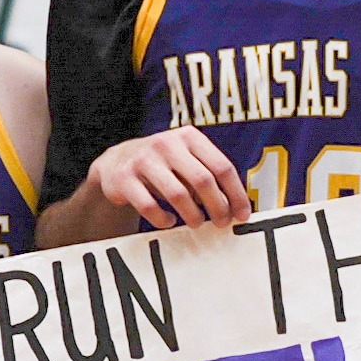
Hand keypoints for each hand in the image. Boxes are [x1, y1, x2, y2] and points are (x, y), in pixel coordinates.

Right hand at [89, 129, 255, 230]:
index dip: (236, 193)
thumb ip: (209, 177)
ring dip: (193, 215)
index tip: (242, 214)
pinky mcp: (124, 178)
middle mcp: (167, 144)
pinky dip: (163, 219)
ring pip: (178, 194)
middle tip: (222, 223)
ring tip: (197, 223)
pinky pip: (150, 206)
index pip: (222, 166)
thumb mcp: (186, 161)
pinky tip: (169, 221)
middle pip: (203, 180)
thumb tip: (236, 207)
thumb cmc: (163, 165)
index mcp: (189, 137)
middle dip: (217, 207)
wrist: (117, 161)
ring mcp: (144, 160)